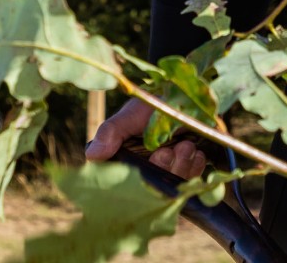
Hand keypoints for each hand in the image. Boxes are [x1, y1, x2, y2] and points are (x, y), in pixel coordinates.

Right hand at [83, 97, 210, 177]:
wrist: (186, 96)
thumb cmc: (153, 103)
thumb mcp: (130, 114)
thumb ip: (111, 132)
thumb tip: (91, 156)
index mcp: (126, 161)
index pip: (126, 184)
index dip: (143, 179)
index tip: (159, 154)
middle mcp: (144, 170)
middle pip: (153, 189)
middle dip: (167, 168)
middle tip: (171, 148)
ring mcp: (166, 173)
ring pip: (172, 186)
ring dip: (182, 166)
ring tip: (186, 144)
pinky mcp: (186, 173)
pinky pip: (192, 182)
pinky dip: (194, 167)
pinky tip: (195, 152)